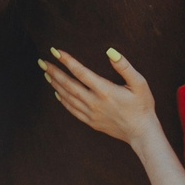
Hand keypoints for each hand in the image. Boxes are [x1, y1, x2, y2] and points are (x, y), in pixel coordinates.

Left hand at [42, 46, 159, 144]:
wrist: (141, 132)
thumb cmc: (142, 106)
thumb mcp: (139, 83)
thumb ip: (124, 67)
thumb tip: (110, 51)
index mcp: (105, 90)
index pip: (81, 72)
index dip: (67, 60)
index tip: (56, 51)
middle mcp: (94, 102)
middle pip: (69, 84)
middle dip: (54, 72)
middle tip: (42, 62)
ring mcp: (91, 113)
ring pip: (68, 97)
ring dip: (55, 84)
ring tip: (46, 74)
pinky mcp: (91, 121)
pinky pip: (72, 110)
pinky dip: (63, 100)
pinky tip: (57, 93)